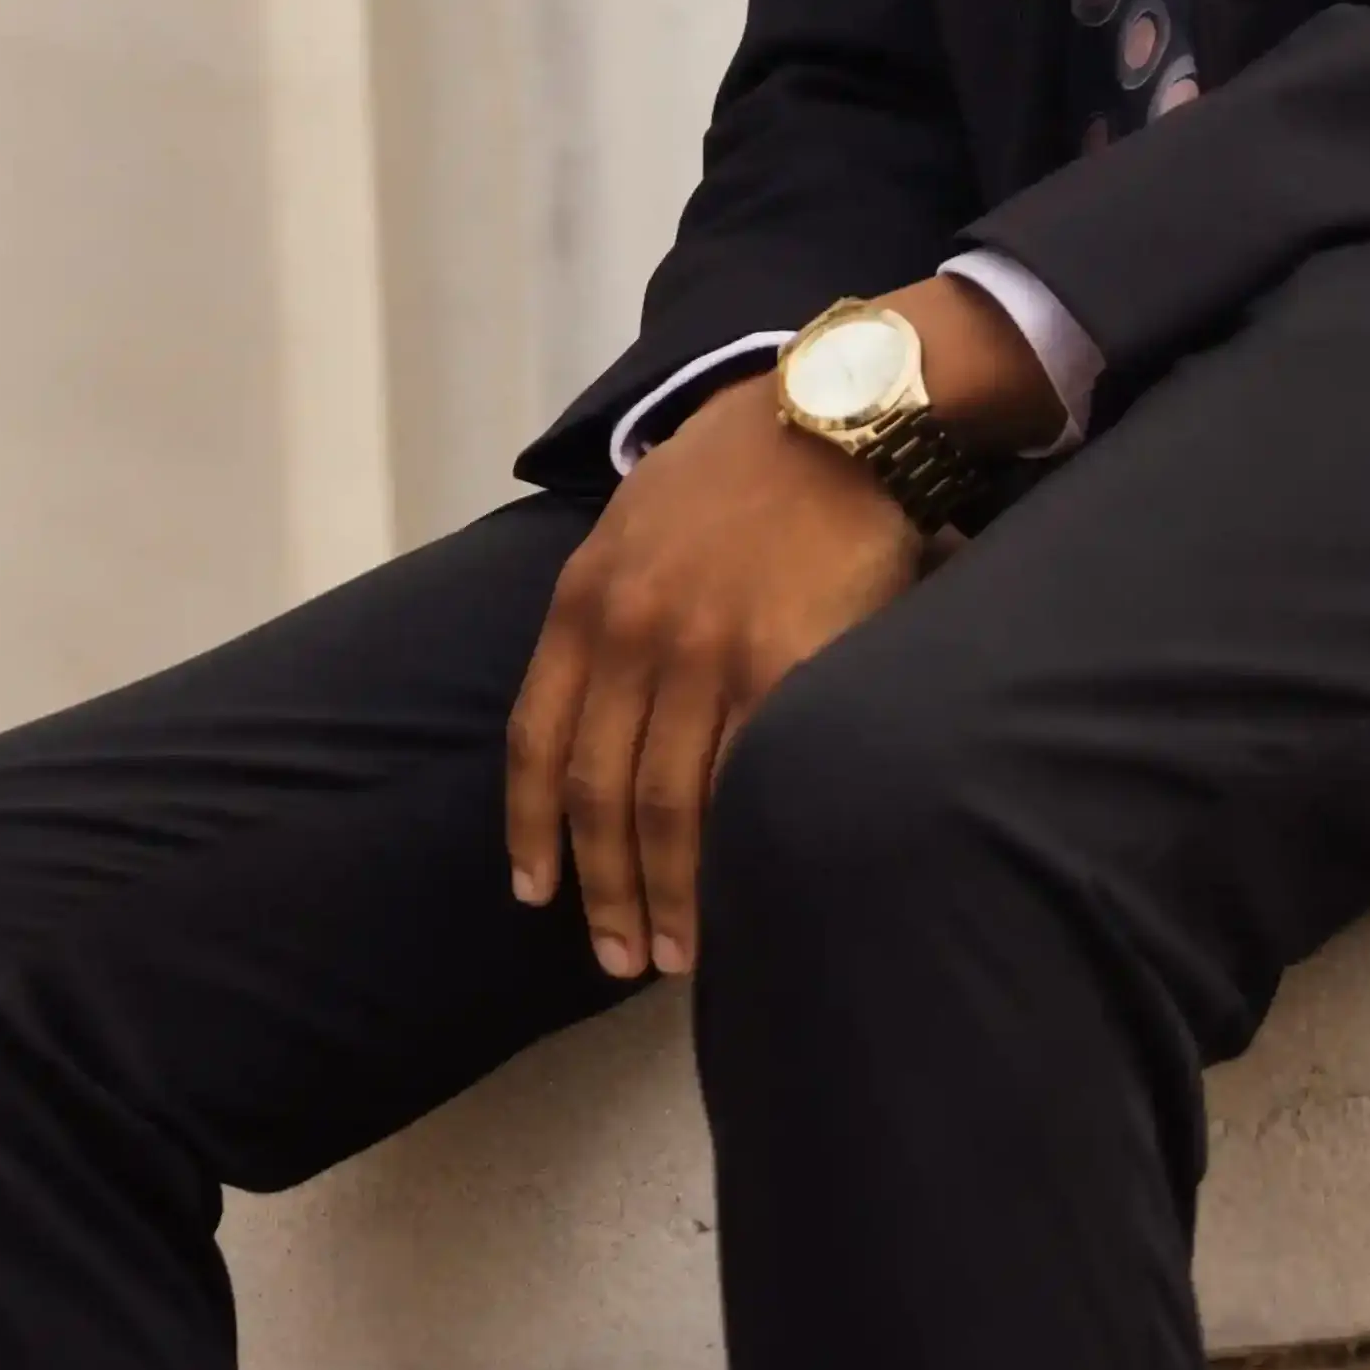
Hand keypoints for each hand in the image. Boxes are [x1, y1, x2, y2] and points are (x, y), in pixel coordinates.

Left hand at [505, 279, 1064, 980]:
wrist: (838, 413)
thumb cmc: (742, 465)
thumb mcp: (638, 519)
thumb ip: (610, 606)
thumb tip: (597, 704)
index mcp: (586, 597)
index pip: (536, 742)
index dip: (531, 832)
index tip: (536, 894)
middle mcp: (632, 632)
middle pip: (597, 794)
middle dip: (600, 889)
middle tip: (616, 956)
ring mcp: (704, 653)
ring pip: (665, 809)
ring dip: (663, 896)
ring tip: (672, 956)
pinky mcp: (782, 667)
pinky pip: (742, 784)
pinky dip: (730, 857)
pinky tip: (734, 897)